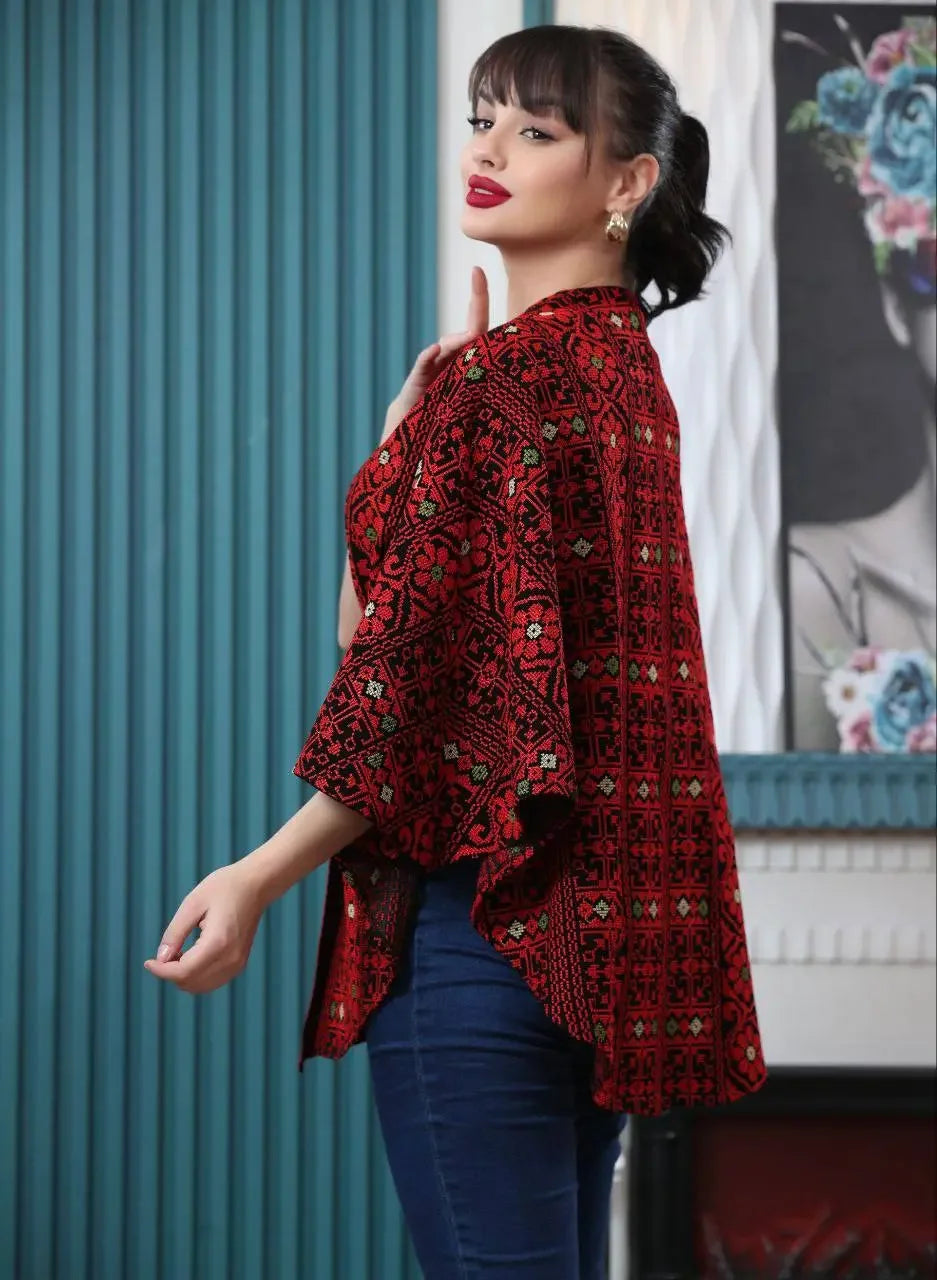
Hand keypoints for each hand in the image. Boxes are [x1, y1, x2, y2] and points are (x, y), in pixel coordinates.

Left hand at [143, 861, 266, 993]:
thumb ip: (174, 934)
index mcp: (218, 942)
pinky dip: (195, 976)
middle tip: (163, 954)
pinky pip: (211, 982)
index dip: (161, 971)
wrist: (256, 885)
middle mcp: (230, 958)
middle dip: (170, 974)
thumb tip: (160, 959)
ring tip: (176, 954)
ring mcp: (237, 964)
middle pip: (190, 983)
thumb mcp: (192, 904)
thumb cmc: (224, 887)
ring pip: (200, 987)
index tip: (148, 962)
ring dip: (182, 976)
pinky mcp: (239, 964)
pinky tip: (189, 957)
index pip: (183, 972)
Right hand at [384, 265, 489, 436]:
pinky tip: (435, 352)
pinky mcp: (418, 381)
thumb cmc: (453, 413)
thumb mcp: (477, 396)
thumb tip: (528, 372)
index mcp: (470, 359)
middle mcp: (453, 356)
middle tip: (478, 276)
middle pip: (471, 330)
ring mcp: (435, 366)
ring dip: (459, 341)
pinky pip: (424, 366)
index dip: (480, 297)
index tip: (478, 269)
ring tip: (467, 338)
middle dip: (477, 301)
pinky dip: (429, 358)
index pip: (479, 324)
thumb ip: (491, 379)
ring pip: (450, 346)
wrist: (420, 431)